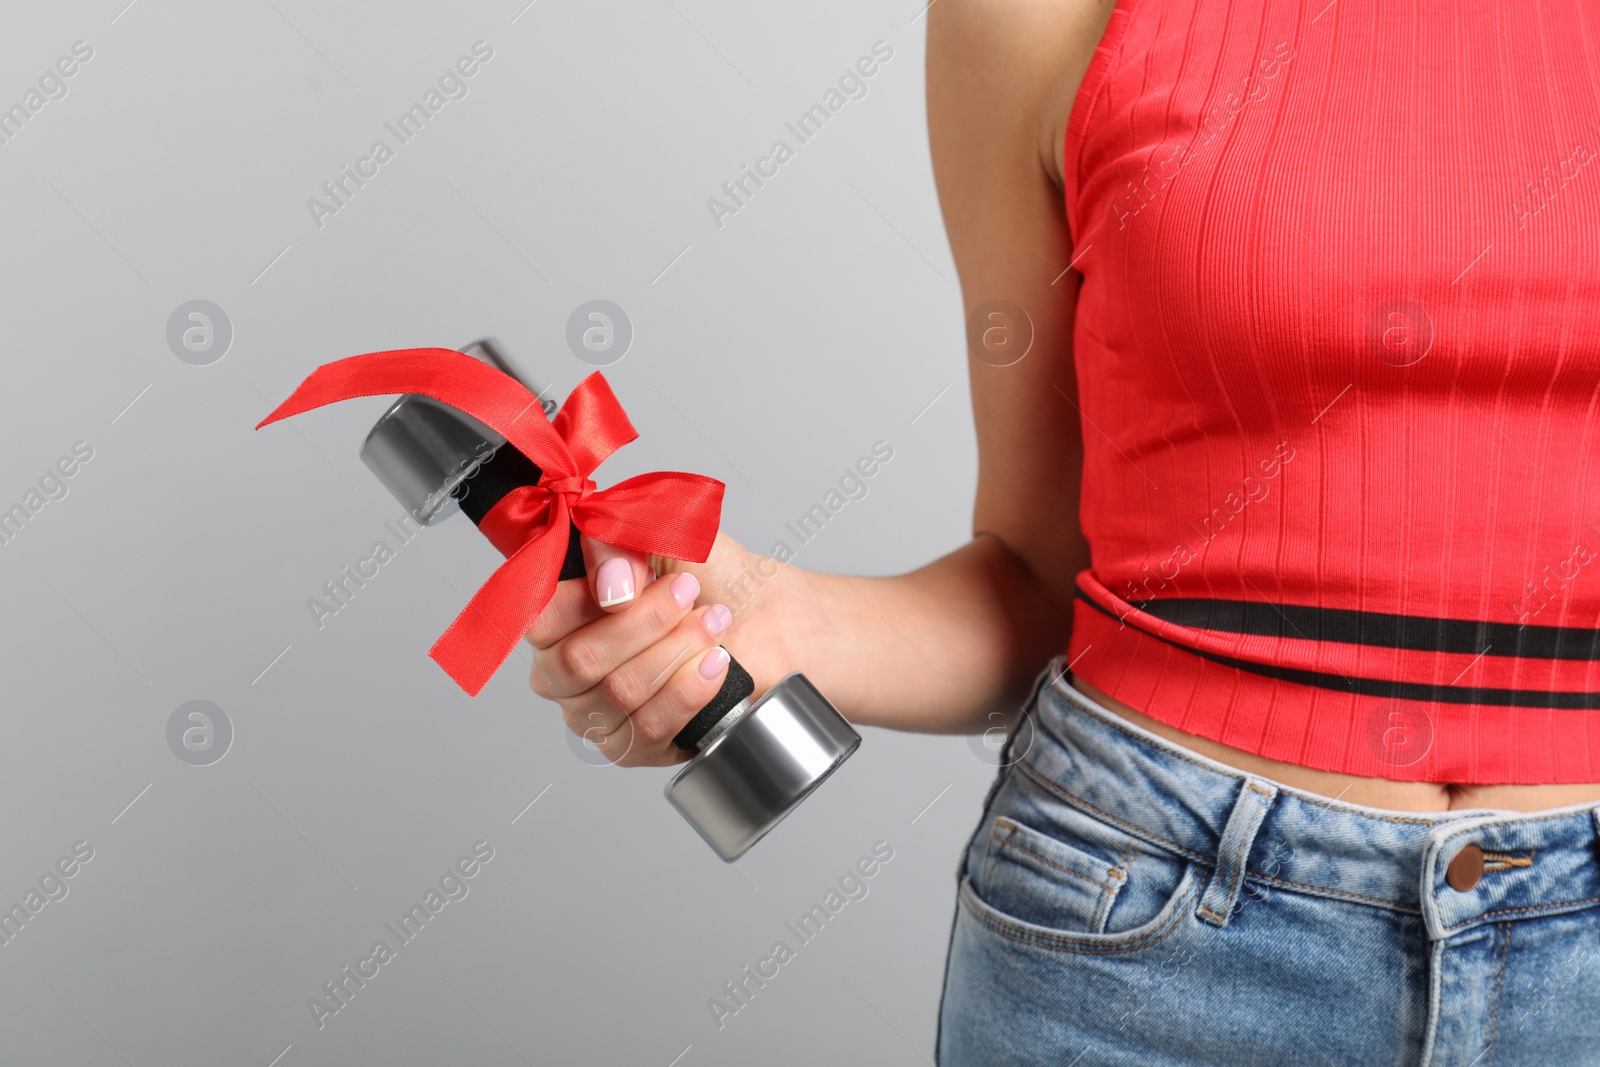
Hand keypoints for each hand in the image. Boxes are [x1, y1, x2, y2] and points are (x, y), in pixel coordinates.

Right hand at [525, 530, 808, 765]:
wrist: (767, 617)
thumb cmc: (712, 577)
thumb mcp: (662, 534)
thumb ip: (619, 542)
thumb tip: (611, 585)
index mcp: (557, 614)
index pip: (542, 619)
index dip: (593, 597)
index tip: (648, 574)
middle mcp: (564, 668)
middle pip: (579, 661)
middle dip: (648, 624)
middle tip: (689, 594)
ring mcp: (594, 711)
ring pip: (618, 694)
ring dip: (677, 652)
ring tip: (712, 623)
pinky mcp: (632, 747)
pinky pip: (647, 729)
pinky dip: (689, 691)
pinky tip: (714, 664)